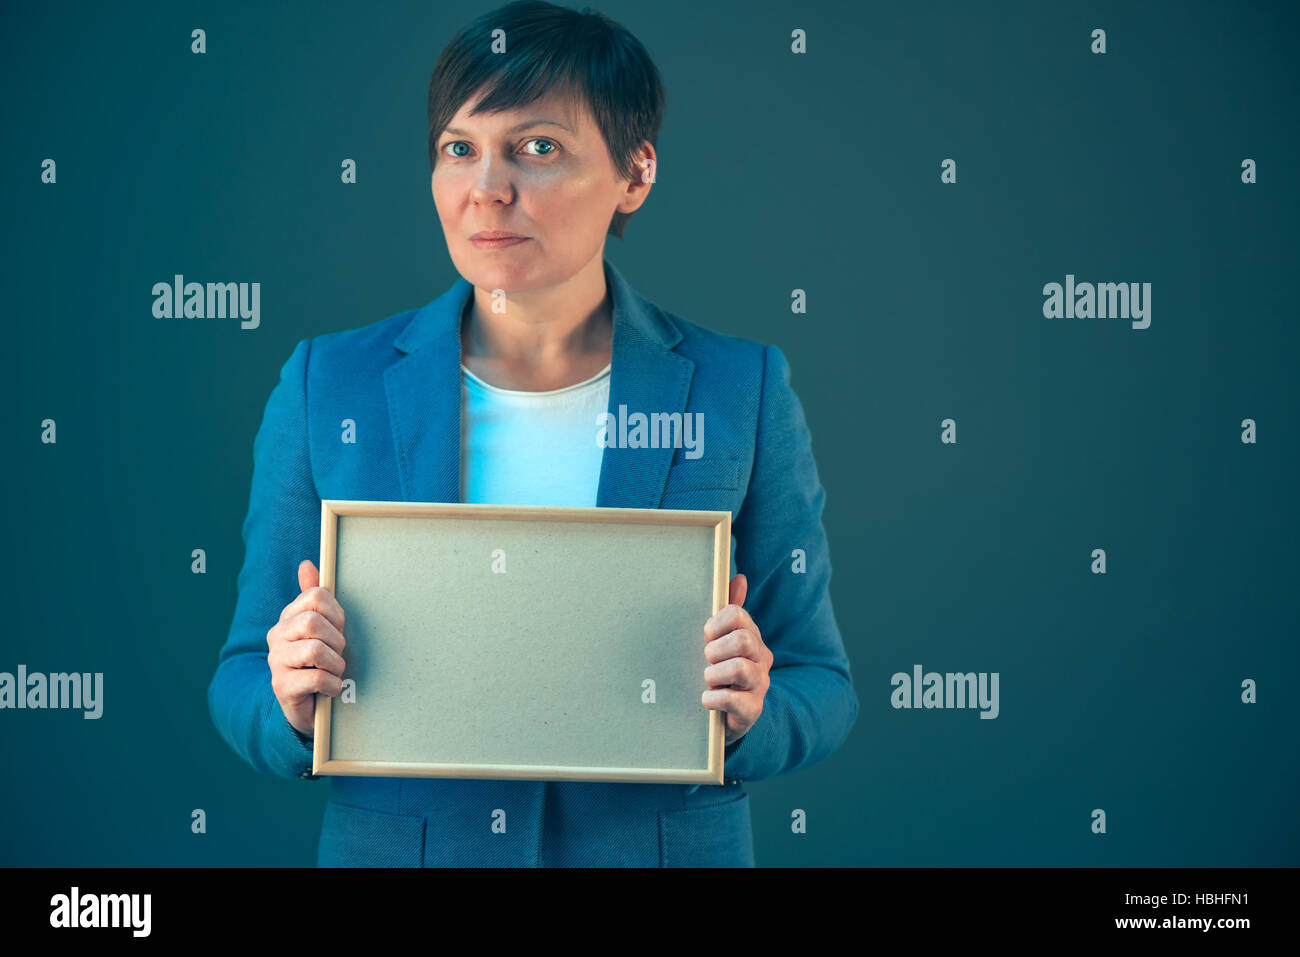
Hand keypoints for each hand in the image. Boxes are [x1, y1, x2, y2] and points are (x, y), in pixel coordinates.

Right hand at [267, 559, 347, 737]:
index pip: (316, 596)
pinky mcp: (281, 687)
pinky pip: (317, 678)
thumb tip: (306, 564)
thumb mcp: (321, 628)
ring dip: (336, 664)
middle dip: (336, 640)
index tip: (339, 630)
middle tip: (338, 654)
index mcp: (288, 617)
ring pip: (315, 650)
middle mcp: (277, 636)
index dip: (337, 613)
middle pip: (314, 622)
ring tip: (334, 672)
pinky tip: (331, 689)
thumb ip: (313, 596)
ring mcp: (276, 662)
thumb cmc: (318, 662)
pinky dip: (333, 685)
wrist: (306, 705)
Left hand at [702, 573, 772, 745]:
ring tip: (708, 681)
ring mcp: (759, 684)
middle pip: (742, 639)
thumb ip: (729, 610)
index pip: (738, 615)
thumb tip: (740, 578)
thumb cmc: (721, 672)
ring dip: (713, 674)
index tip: (706, 637)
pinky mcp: (753, 710)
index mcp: (752, 636)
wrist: (726, 716)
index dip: (716, 624)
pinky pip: (732, 699)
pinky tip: (707, 700)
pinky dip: (712, 699)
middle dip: (715, 649)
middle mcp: (761, 658)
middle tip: (707, 660)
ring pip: (739, 668)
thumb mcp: (722, 640)